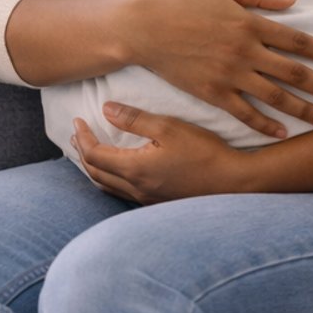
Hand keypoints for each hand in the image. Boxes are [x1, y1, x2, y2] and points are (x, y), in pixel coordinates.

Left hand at [70, 103, 243, 202]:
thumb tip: (105, 109)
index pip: (94, 155)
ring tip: (90, 153)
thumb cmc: (204, 152)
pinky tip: (118, 170)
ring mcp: (147, 199)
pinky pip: (122, 193)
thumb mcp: (169, 127)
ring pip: (108, 187)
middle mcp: (136, 189)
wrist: (234, 182)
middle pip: (96, 174)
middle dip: (83, 153)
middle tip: (78, 135)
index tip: (78, 120)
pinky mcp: (158, 203)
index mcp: (135, 169)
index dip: (83, 137)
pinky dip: (110, 179)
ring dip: (94, 169)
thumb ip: (135, 119)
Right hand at [129, 0, 312, 137]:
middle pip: (293, 72)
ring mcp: (229, 74)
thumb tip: (292, 1)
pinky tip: (282, 134)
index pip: (297, 40)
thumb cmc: (182, 2)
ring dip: (302, 110)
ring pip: (275, 96)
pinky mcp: (213, 93)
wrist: (145, 29)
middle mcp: (245, 50)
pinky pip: (244, 112)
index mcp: (249, 23)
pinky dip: (265, 125)